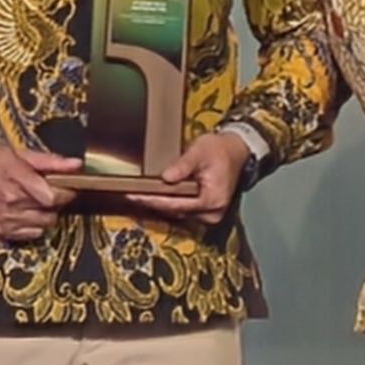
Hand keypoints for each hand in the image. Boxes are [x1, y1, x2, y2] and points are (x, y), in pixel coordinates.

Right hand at [0, 139, 70, 241]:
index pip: (54, 195)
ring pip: (44, 224)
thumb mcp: (17, 154)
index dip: (66, 191)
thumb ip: (49, 161)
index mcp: (16, 179)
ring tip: (36, 202)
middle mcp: (12, 202)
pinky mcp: (1, 232)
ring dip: (45, 213)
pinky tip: (26, 213)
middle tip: (49, 191)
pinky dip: (34, 225)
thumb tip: (76, 165)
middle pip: (52, 210)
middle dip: (56, 200)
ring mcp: (6, 219)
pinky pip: (32, 235)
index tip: (67, 186)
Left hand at [103, 128, 253, 223]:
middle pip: (175, 210)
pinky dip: (168, 201)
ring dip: (158, 202)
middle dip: (152, 202)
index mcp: (212, 200)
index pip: (176, 204)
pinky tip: (152, 195)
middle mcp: (211, 213)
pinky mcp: (204, 211)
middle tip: (129, 194)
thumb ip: (183, 165)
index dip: (153, 199)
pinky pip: (182, 209)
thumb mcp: (200, 151)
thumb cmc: (220, 150)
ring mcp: (208, 215)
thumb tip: (166, 178)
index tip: (134, 194)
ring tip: (136, 193)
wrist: (236, 151)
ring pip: (177, 211)